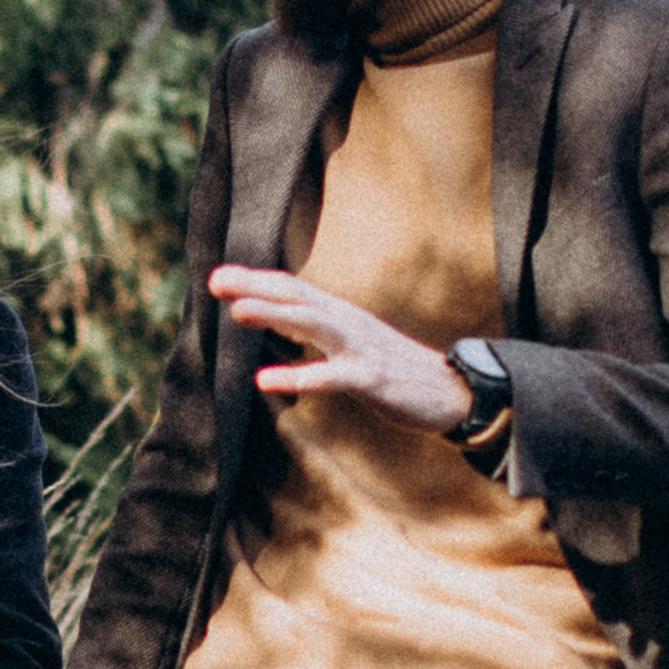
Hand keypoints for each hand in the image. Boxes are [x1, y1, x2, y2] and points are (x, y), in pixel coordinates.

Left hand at [209, 266, 470, 432]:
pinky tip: (265, 380)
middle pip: (297, 296)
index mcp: (341, 315)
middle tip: (215, 281)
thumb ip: (318, 331)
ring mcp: (360, 348)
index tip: (220, 277)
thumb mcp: (353, 342)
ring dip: (274, 314)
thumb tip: (277, 321)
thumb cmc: (396, 369)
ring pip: (312, 323)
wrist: (452, 390)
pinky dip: (297, 376)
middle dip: (256, 287)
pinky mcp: (372, 377)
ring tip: (236, 311)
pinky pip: (330, 376)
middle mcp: (348, 322)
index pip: (294, 289)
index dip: (257, 282)